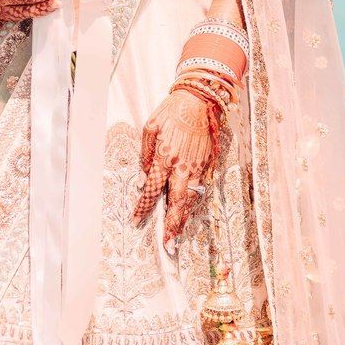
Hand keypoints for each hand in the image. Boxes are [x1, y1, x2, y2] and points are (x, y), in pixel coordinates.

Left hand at [134, 90, 214, 251]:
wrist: (199, 100)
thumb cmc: (171, 112)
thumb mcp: (150, 129)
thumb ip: (145, 157)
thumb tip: (142, 182)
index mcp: (164, 158)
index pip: (151, 190)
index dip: (143, 207)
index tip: (135, 221)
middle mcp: (181, 167)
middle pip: (176, 203)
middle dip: (171, 226)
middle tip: (167, 244)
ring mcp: (197, 167)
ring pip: (191, 200)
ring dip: (184, 220)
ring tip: (177, 236)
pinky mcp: (208, 165)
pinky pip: (200, 190)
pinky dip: (195, 205)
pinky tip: (189, 214)